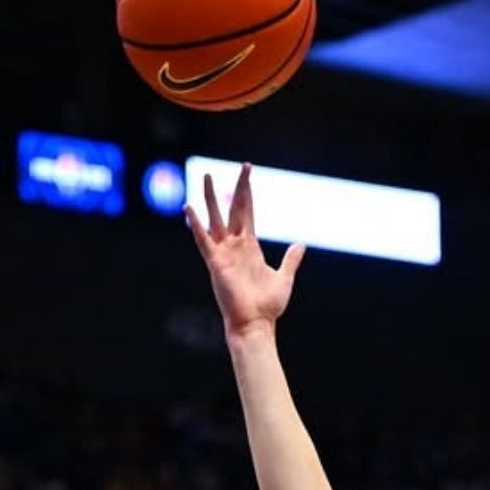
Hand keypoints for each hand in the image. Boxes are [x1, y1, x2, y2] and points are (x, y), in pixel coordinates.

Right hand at [185, 163, 306, 335]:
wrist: (255, 324)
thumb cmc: (268, 305)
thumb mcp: (284, 277)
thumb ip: (290, 259)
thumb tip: (301, 243)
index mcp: (250, 246)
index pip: (247, 212)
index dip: (247, 192)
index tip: (248, 173)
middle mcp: (235, 246)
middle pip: (234, 208)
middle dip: (238, 187)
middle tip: (244, 166)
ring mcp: (223, 252)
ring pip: (215, 218)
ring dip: (211, 198)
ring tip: (207, 176)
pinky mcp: (215, 262)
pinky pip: (203, 239)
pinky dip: (195, 224)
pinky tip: (188, 208)